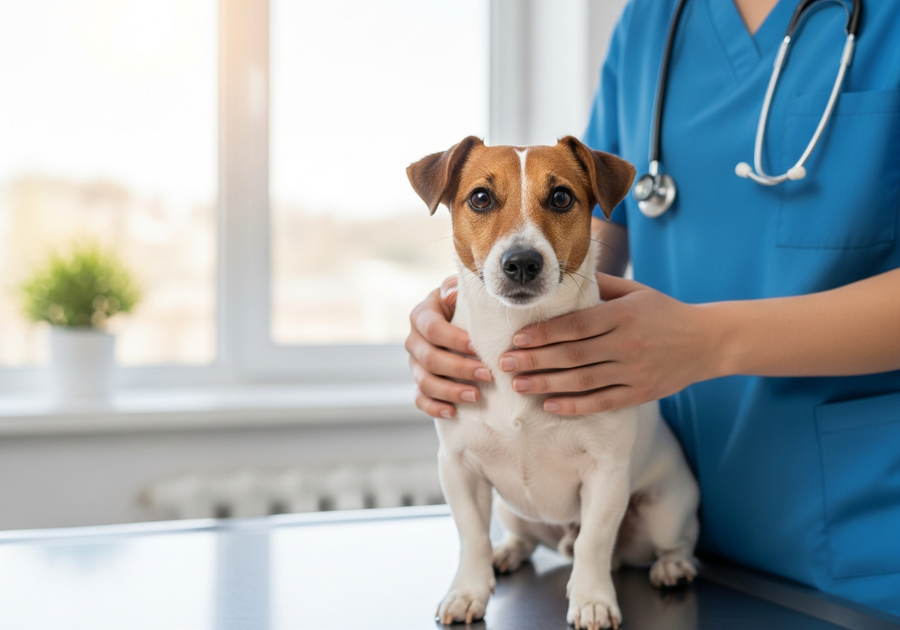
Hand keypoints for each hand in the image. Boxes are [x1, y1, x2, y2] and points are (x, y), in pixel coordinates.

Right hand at [406, 276, 491, 417]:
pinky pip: (420, 399)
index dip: (454, 340)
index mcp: (422, 315)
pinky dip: (434, 408)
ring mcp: (415, 364)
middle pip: (429, 359)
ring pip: (424, 382)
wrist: (459, 320)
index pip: (432, 329)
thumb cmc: (465, 305)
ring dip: (450, 391)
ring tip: (476, 396)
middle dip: (459, 369)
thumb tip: (451, 293)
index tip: (478, 348)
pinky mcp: (419, 382)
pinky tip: (453, 412)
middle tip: (487, 375)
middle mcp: (414, 340)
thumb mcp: (462, 292)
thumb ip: (458, 289)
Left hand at [498, 274, 720, 414]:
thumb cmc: (664, 311)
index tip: (516, 339)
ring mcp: (634, 372)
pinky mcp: (640, 394)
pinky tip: (550, 404)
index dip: (543, 334)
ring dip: (546, 385)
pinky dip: (574, 405)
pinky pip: (601, 403)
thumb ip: (600, 286)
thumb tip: (563, 279)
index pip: (575, 326)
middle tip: (505, 365)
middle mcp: (627, 345)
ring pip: (582, 382)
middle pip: (572, 356)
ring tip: (519, 386)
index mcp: (623, 315)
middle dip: (534, 361)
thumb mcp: (635, 291)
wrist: (708, 341)